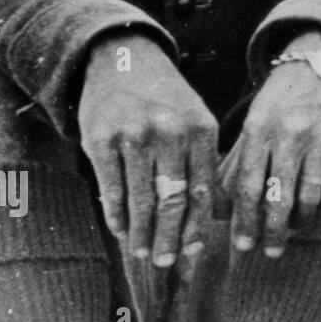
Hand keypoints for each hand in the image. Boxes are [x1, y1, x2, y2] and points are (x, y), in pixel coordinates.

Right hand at [78, 34, 216, 267]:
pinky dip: (116, 215)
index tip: (192, 251)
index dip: (198, 226)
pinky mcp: (100, 138)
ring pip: (141, 199)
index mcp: (201, 130)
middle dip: (171, 238)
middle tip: (167, 262)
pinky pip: (111, 188)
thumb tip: (220, 215)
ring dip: (143, 233)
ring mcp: (134, 135)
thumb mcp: (196, 119)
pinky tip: (120, 230)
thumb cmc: (166, 99)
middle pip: (174, 200)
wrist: (122, 59)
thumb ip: (206, 161)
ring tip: (144, 252)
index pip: (204, 190)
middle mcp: (170, 132)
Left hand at [219, 32, 320, 256]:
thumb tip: (216, 209)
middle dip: (272, 232)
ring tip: (293, 229)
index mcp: (260, 128)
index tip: (241, 246)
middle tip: (269, 252)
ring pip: (311, 197)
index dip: (244, 221)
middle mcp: (292, 132)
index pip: (248, 185)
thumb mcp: (254, 121)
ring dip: (301, 221)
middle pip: (279, 197)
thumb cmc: (282, 99)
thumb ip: (237, 162)